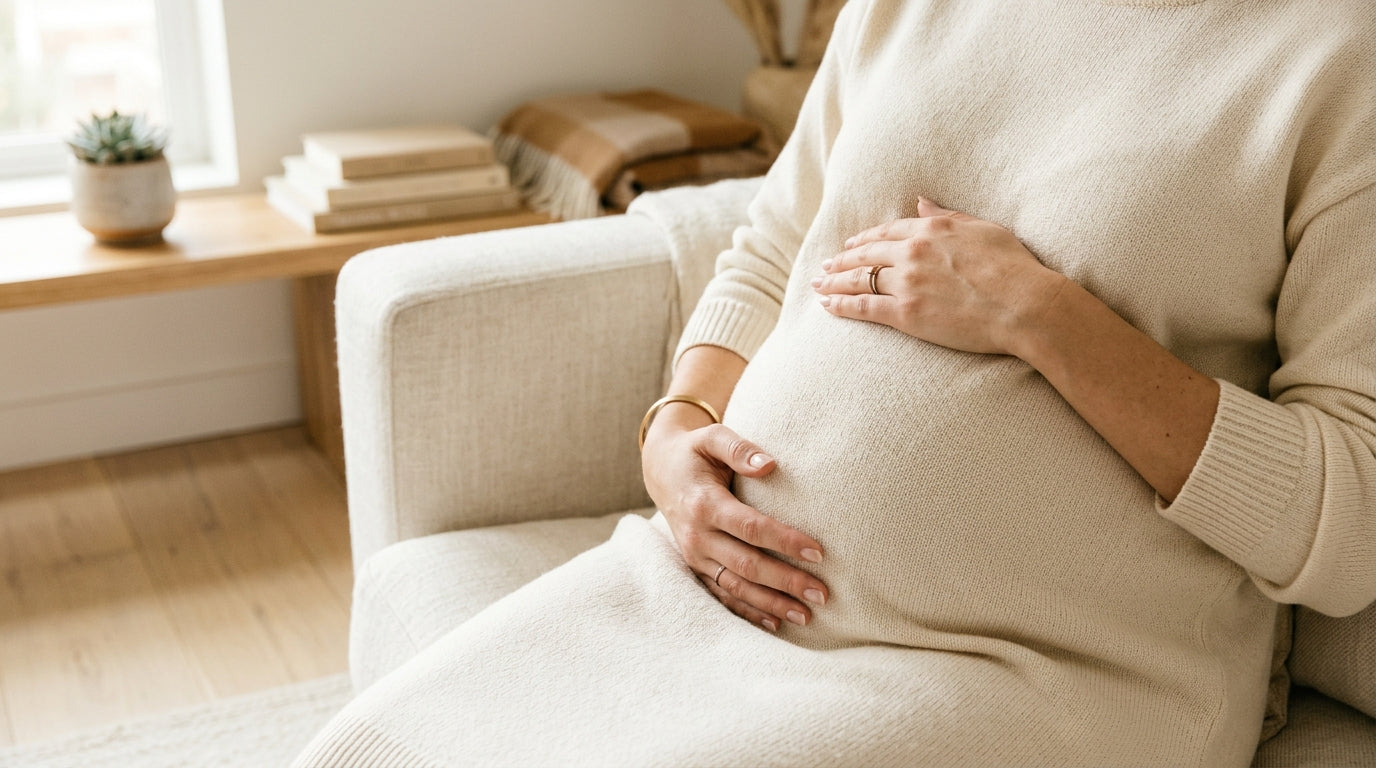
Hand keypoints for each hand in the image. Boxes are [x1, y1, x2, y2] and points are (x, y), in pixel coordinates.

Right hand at [642, 415, 827, 631]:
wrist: (660, 470)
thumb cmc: (695, 452)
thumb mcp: (712, 438)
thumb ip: (739, 448)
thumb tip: (769, 465)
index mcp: (704, 504)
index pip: (750, 528)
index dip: (784, 541)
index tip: (818, 552)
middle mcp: (697, 536)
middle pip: (747, 565)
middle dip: (785, 581)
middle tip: (822, 593)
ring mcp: (695, 556)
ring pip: (735, 587)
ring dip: (771, 604)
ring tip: (807, 615)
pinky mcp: (696, 568)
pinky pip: (722, 595)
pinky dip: (748, 612)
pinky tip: (776, 623)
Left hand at [812, 197, 1066, 356]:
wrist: (1024, 304)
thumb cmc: (1014, 267)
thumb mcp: (982, 229)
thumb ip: (947, 216)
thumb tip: (920, 203)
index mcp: (932, 230)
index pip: (888, 231)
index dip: (866, 239)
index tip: (853, 244)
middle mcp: (913, 253)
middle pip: (866, 254)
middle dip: (843, 260)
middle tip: (827, 266)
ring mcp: (907, 283)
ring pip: (859, 279)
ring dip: (835, 281)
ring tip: (819, 284)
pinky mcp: (906, 313)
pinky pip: (864, 307)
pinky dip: (842, 305)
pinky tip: (827, 305)